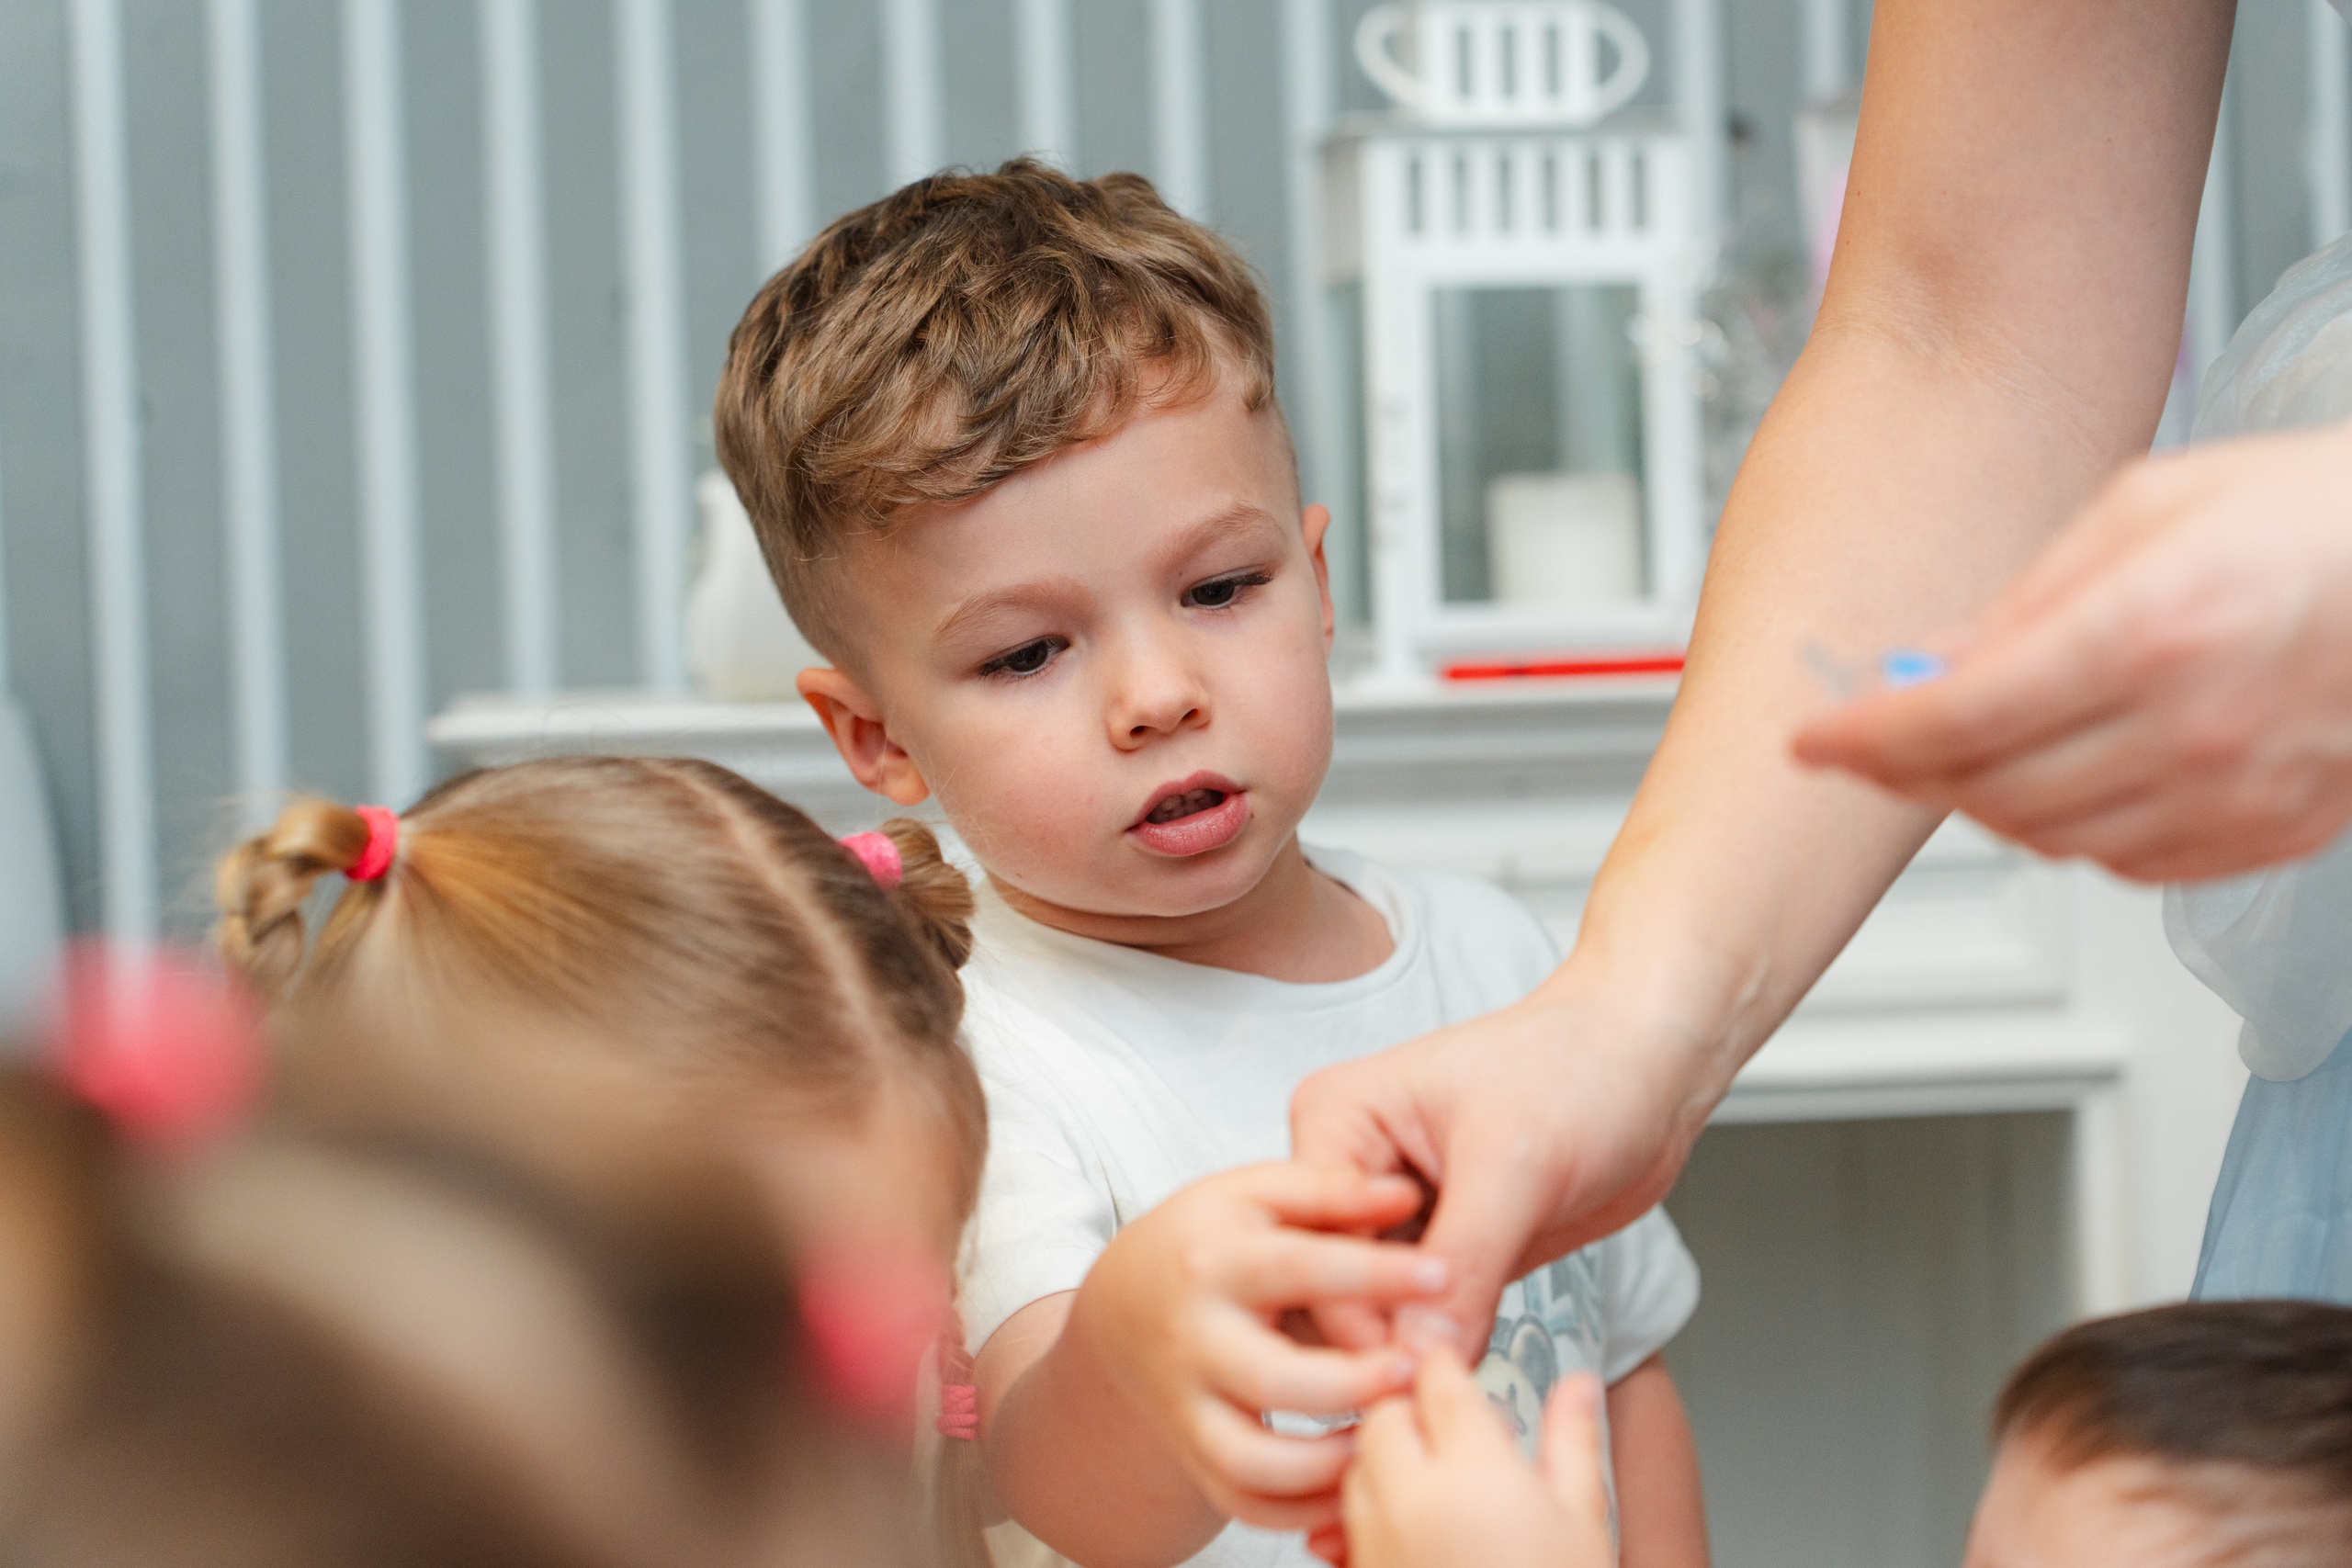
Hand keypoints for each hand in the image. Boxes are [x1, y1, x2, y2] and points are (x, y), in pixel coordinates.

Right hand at [1067, 1163, 1450, 1531]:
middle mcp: (1196, 1337)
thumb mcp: (1258, 1192)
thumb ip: (1332, 1190)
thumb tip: (1405, 1194)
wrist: (1123, 1304)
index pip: (1300, 1266)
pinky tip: (1356, 1483)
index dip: (1376, 1272)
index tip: (1442, 1275)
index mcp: (1216, 1258)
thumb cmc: (1206, 1240)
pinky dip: (1304, 1512)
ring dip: (1330, 1466)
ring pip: (1254, 1462)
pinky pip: (1246, 1505)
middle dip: (1352, 1386)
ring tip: (1390, 1437)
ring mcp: (1190, 1403)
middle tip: (1414, 1374)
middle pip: (1273, 1379)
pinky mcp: (1195, 1454)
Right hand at [1290, 986, 1701, 1361]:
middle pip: (1326, 1284)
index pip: (1312, 1241)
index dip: (1351, 1313)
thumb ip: (1464, 1260)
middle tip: (1431, 1387)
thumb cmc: (1581, 1067)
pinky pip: (1418, 1318)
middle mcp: (1351, 1169)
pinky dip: (1440, 1347)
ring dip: (1408, 1352)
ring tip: (1450, 1386)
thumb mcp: (1516, 1163)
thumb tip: (1418, 1353)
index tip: (1402, 1374)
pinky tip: (1468, 1363)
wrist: (1650, 1069)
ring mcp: (1393, 1214)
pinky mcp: (1437, 1250)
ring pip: (1369, 1311)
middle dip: (1375, 1342)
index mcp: (1336, 1119)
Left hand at [1329, 1350, 1614, 1567]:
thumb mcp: (1586, 1522)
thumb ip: (1573, 1441)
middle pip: (1381, 1415)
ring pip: (1355, 1467)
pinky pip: (1343, 1527)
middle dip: (1408, 1409)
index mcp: (1475, 1476)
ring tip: (1436, 1480)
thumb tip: (1576, 1384)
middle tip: (1449, 1425)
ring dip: (1384, 1460)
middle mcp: (1412, 1504)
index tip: (1449, 1360)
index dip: (1442, 1361)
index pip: (1437, 1379)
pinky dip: (1368, 1514)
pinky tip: (1414, 1530)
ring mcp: (1377, 1546)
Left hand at [1793, 419, 2351, 881]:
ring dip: (1986, 800)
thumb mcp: (2147, 506)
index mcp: (2150, 628)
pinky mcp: (2276, 833)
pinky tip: (2071, 775)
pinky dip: (2074, 830)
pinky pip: (2130, 865)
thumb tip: (1927, 663)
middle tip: (1876, 740)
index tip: (1812, 739)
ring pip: (2051, 841)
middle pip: (1990, 791)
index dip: (1864, 737)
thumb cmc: (2316, 513)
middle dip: (1910, 770)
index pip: (1957, 717)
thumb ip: (2025, 596)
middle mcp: (2195, 727)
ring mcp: (2240, 794)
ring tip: (1972, 746)